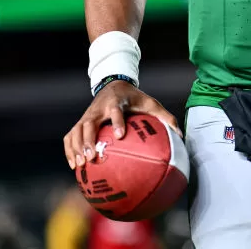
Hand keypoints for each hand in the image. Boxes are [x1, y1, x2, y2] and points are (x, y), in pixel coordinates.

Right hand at [63, 80, 180, 169]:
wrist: (113, 85)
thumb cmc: (134, 98)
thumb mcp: (150, 103)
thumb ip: (165, 117)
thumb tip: (181, 136)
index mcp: (116, 103)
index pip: (115, 112)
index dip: (117, 122)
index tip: (120, 136)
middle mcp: (99, 109)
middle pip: (89, 124)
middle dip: (88, 141)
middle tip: (92, 157)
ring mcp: (87, 116)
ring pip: (76, 131)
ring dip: (76, 148)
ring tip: (80, 165)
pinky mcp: (80, 122)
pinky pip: (70, 136)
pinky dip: (69, 149)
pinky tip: (74, 166)